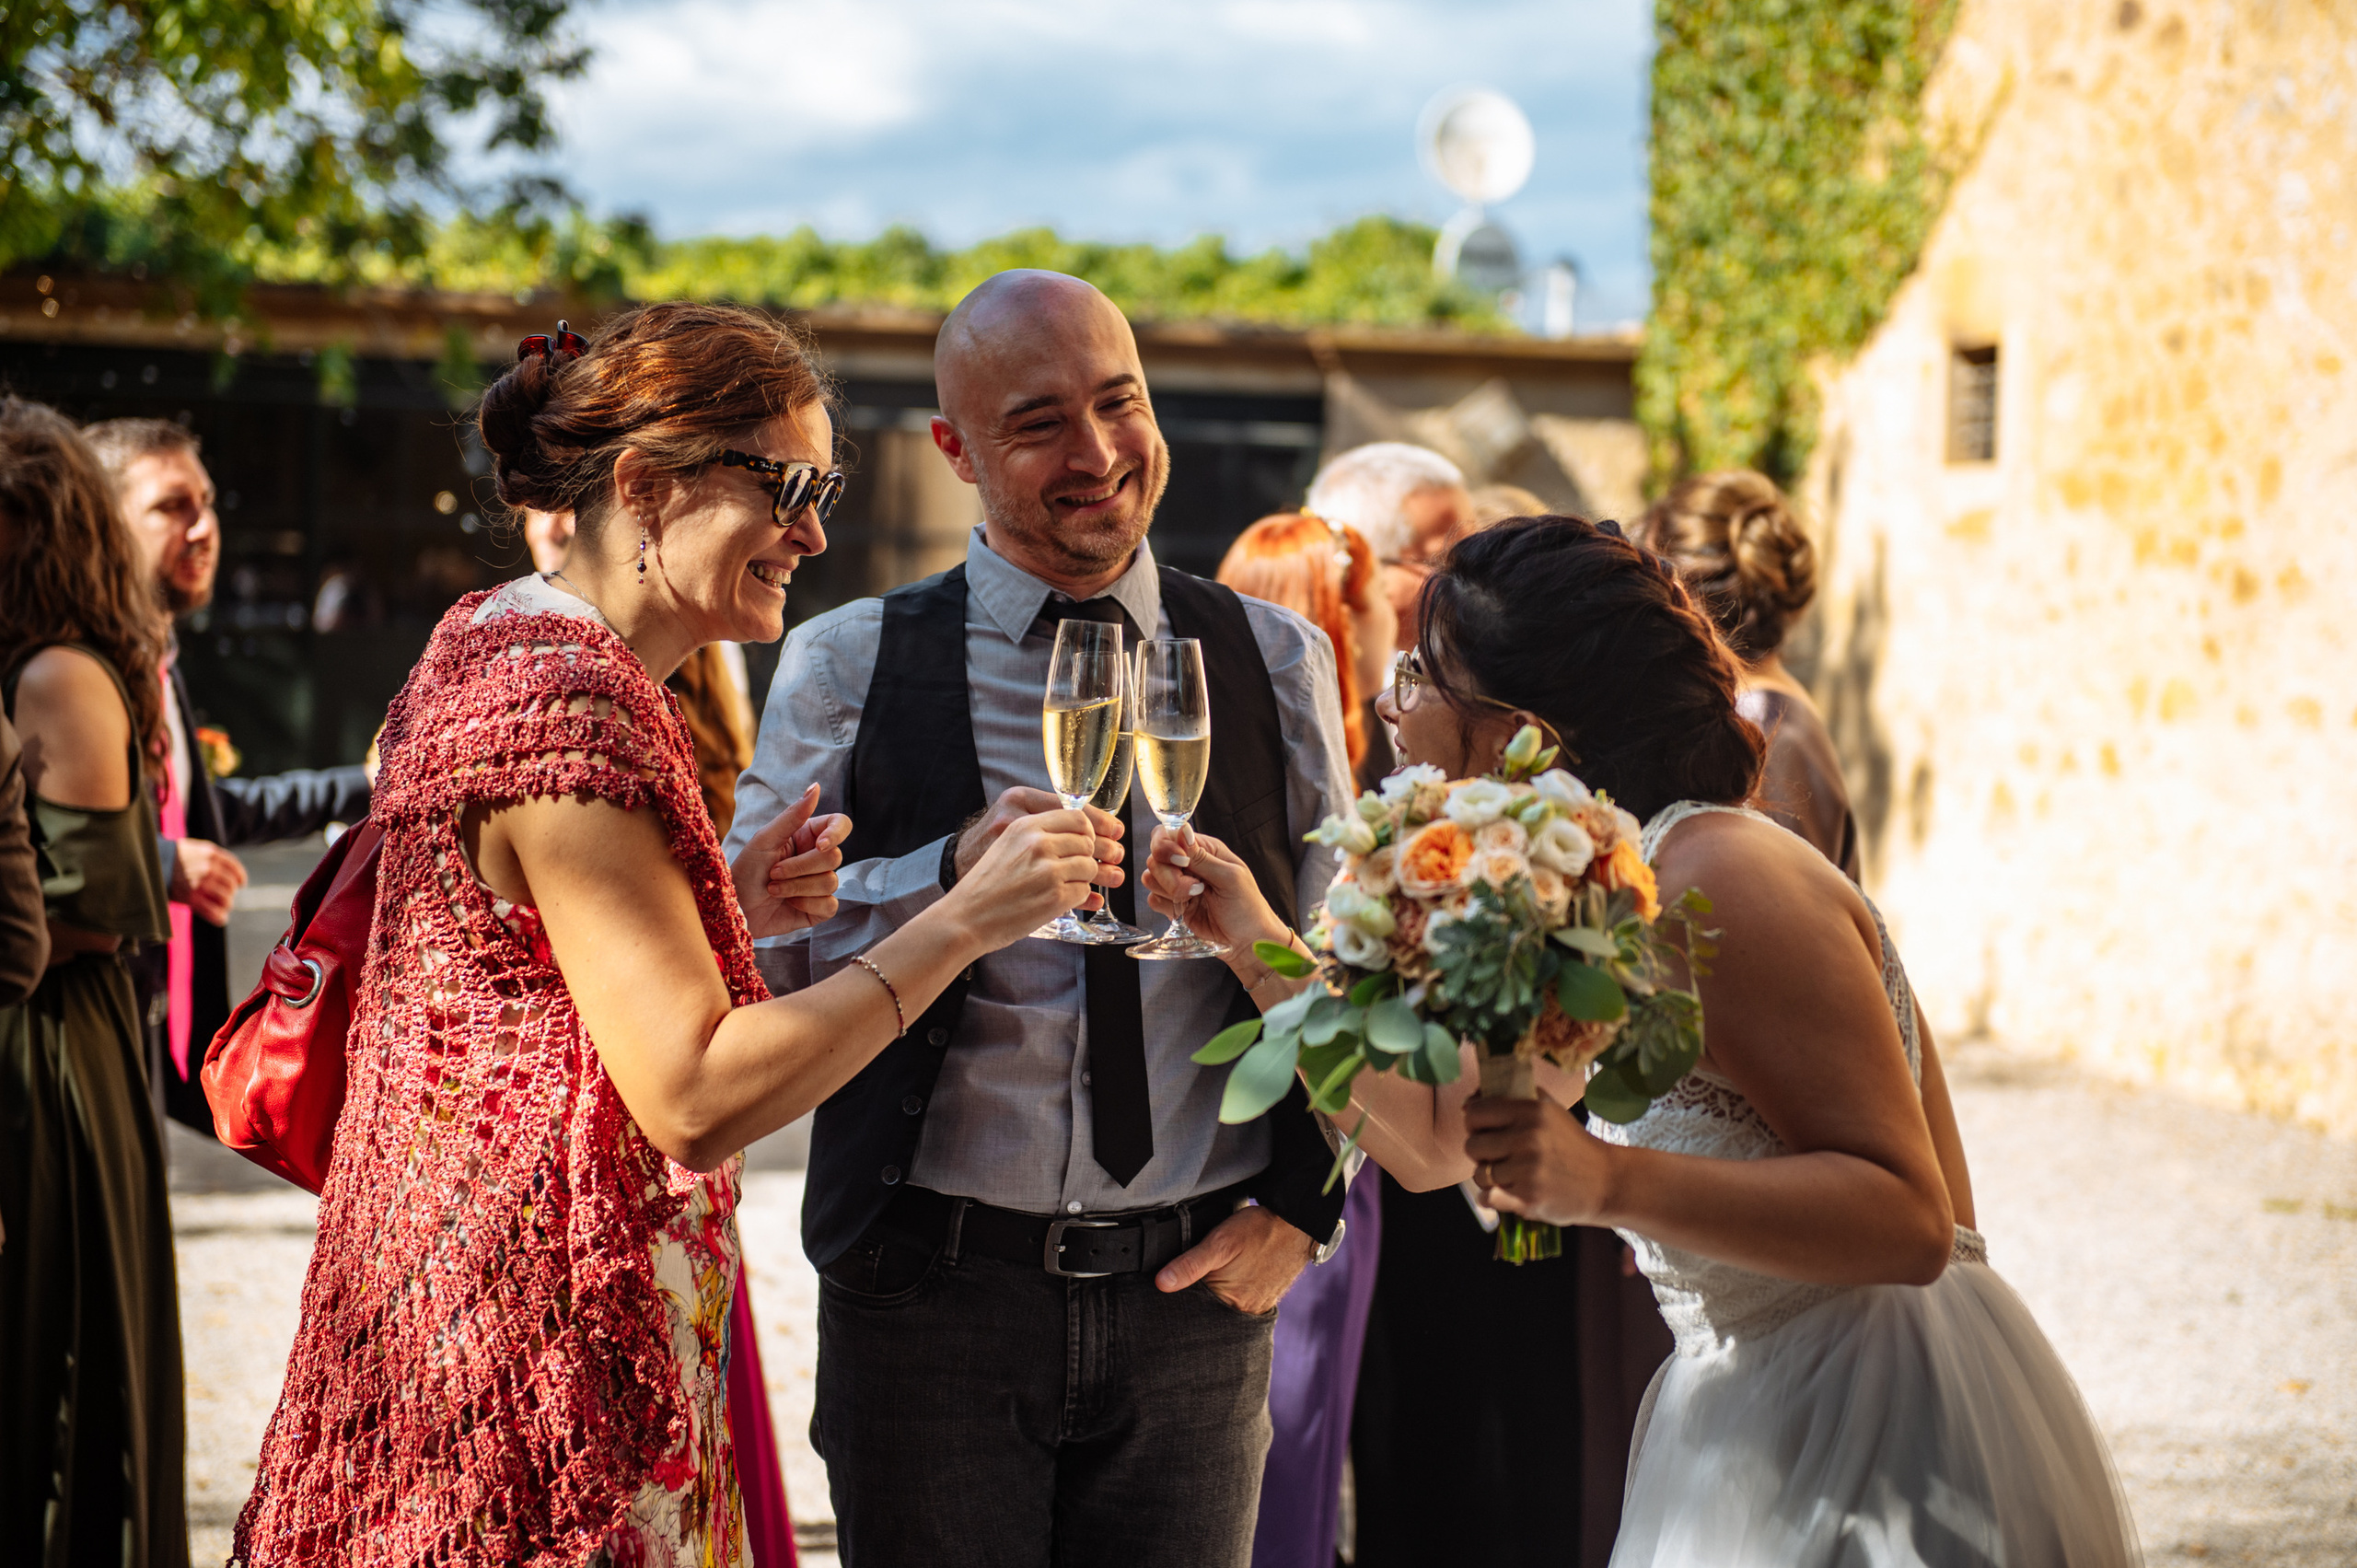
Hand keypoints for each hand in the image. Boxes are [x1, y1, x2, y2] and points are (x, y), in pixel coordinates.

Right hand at [169, 838, 246, 925]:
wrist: (149, 863)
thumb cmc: (173, 857)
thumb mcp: (194, 848)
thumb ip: (212, 857)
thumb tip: (230, 871)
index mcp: (210, 854)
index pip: (234, 868)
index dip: (240, 877)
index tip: (241, 884)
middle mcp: (208, 868)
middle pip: (231, 885)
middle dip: (231, 892)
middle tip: (227, 895)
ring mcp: (199, 883)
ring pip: (225, 898)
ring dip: (226, 904)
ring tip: (223, 906)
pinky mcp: (190, 898)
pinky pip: (212, 911)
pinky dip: (220, 917)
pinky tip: (222, 919)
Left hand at [732, 784, 852, 937]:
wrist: (735, 909)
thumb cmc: (745, 871)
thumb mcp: (765, 840)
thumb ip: (793, 815)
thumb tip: (815, 787)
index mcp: (806, 836)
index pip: (839, 825)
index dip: (836, 834)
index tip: (820, 845)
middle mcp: (816, 858)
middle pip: (834, 857)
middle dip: (800, 867)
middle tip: (774, 872)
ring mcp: (819, 884)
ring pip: (831, 882)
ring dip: (797, 887)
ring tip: (774, 889)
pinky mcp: (819, 909)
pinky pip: (830, 905)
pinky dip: (805, 905)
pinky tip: (788, 904)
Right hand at [943, 804, 1120, 950]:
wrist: (965, 918)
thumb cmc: (987, 884)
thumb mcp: (1007, 843)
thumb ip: (1039, 834)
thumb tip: (1085, 834)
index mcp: (1025, 826)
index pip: (1078, 818)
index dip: (1089, 832)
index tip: (1087, 843)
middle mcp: (1038, 844)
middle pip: (1087, 842)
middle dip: (1086, 857)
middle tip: (1075, 870)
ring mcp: (1048, 870)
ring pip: (1089, 867)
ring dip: (1082, 878)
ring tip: (1063, 886)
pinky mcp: (1055, 897)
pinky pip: (1083, 891)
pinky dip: (1076, 898)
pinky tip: (1057, 900)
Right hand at [1140, 827, 1286, 957]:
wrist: (1247, 941)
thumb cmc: (1248, 907)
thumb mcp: (1230, 878)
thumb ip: (1202, 857)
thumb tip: (1182, 830)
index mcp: (1204, 849)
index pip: (1168, 834)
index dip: (1166, 847)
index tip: (1182, 862)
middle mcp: (1188, 863)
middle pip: (1155, 857)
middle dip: (1170, 876)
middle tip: (1196, 888)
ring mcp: (1178, 884)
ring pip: (1150, 878)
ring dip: (1169, 891)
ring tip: (1194, 899)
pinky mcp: (1173, 905)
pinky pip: (1153, 899)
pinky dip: (1165, 906)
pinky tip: (1185, 910)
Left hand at [1154, 1204, 1313, 1314]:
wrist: (1296, 1223)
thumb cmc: (1258, 1230)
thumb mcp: (1219, 1242)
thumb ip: (1189, 1264)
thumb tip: (1161, 1284)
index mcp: (1233, 1302)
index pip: (1197, 1309)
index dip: (1184, 1296)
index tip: (1175, 1284)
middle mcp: (1247, 1310)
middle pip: (1212, 1309)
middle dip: (1202, 1296)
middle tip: (1202, 1272)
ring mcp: (1259, 1305)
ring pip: (1227, 1304)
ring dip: (1219, 1293)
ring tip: (1219, 1272)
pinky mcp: (1268, 1297)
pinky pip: (1243, 1299)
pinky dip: (1234, 1290)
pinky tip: (1233, 1275)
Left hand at [1461, 1095, 1613, 1227]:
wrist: (1606, 1182)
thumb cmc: (1572, 1144)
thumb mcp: (1549, 1110)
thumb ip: (1511, 1097)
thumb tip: (1467, 1102)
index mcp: (1531, 1111)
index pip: (1475, 1113)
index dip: (1475, 1123)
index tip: (1486, 1130)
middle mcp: (1527, 1138)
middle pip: (1472, 1145)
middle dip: (1481, 1152)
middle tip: (1499, 1155)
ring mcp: (1527, 1170)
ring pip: (1479, 1174)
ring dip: (1488, 1176)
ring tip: (1507, 1174)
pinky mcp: (1528, 1199)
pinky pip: (1487, 1197)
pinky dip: (1490, 1198)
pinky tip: (1504, 1192)